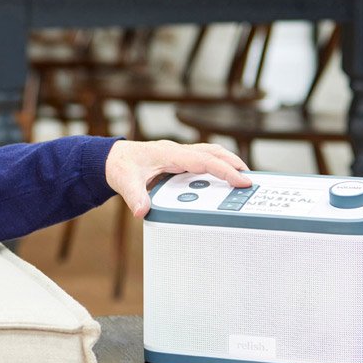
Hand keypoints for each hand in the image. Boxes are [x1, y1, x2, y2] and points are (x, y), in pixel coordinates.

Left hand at [106, 140, 250, 218]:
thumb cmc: (120, 166)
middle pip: (213, 152)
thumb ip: (134, 196)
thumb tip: (141, 211)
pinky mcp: (178, 160)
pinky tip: (222, 179)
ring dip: (227, 163)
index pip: (205, 160)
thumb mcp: (124, 181)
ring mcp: (179, 154)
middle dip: (234, 164)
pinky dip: (217, 166)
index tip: (243, 180)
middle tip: (251, 180)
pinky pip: (203, 159)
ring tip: (242, 178)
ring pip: (210, 153)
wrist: (111, 158)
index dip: (226, 170)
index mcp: (170, 153)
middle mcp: (178, 151)